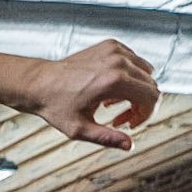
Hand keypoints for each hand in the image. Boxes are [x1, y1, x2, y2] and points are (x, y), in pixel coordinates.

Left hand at [21, 40, 158, 150]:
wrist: (38, 83)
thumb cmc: (55, 105)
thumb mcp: (80, 129)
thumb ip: (107, 138)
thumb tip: (129, 146)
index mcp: (114, 80)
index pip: (152, 97)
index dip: (146, 115)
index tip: (129, 125)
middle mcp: (118, 61)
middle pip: (151, 85)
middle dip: (142, 106)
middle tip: (120, 120)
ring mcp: (115, 50)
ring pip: (145, 73)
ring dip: (136, 92)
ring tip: (111, 105)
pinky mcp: (111, 45)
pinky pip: (134, 62)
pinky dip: (129, 77)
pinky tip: (109, 91)